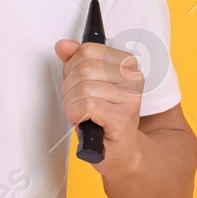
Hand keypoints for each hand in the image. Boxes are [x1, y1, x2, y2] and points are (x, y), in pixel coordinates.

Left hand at [55, 39, 144, 176]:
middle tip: (77, 102)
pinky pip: (87, 106)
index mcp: (126, 64)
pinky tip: (83, 121)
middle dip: (69, 88)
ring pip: (83, 88)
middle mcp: (132, 78)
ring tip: (81, 114)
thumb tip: (63, 45)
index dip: (72, 66)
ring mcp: (130, 98)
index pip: (87, 50)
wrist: (120, 151)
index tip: (76, 81)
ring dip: (71, 104)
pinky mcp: (122, 118)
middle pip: (83, 69)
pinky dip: (76, 115)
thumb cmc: (104, 118)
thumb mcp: (86, 83)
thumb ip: (75, 60)